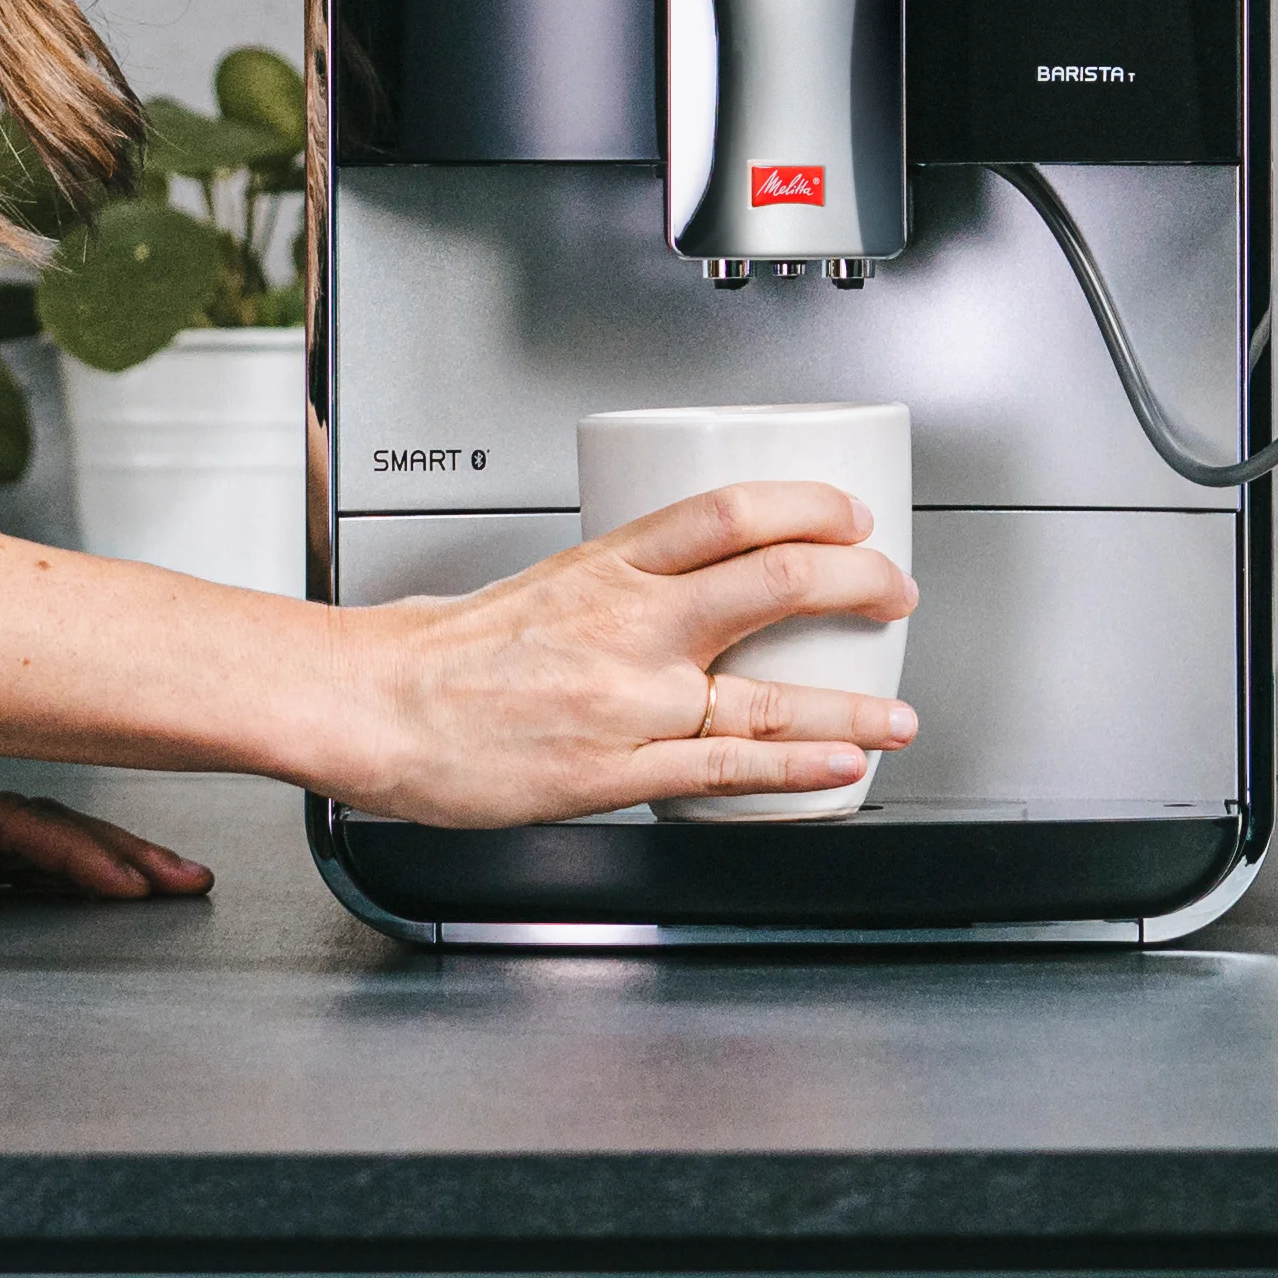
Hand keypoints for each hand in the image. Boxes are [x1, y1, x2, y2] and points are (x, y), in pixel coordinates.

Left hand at [0, 678, 211, 906]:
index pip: (3, 833)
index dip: (74, 856)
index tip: (134, 879)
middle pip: (30, 825)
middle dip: (113, 850)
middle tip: (182, 878)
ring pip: (12, 825)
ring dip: (87, 846)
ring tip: (150, 869)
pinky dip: (40, 847)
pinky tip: (68, 859)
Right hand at [345, 479, 917, 825]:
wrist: (378, 708)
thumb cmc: (443, 652)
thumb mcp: (542, 583)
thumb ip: (616, 588)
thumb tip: (676, 592)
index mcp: (608, 563)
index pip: (729, 511)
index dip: (808, 507)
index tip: (849, 517)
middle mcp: (629, 622)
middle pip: (773, 580)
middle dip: (856, 584)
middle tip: (894, 592)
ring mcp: (628, 699)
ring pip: (766, 693)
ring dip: (851, 703)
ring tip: (900, 715)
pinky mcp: (614, 771)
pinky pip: (724, 768)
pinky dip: (795, 766)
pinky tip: (840, 762)